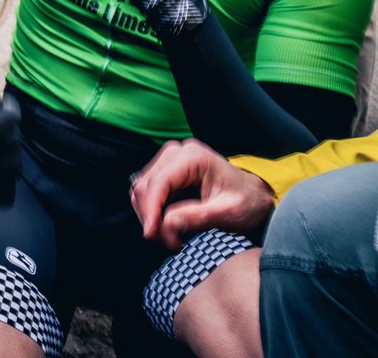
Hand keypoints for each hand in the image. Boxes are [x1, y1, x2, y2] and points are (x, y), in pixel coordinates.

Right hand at [131, 139, 275, 251]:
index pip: (159, 182)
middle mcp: (176, 153)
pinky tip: (169, 227)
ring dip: (150, 217)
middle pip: (145, 186)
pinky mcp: (165, 173)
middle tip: (169, 242)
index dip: (151, 209)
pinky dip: (153, 213)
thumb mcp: (230, 212)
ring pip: (141, 191)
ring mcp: (169, 161)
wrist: (253, 195)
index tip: (151, 234)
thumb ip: (199, 216)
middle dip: (151, 218)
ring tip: (171, 237)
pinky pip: (147, 194)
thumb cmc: (247, 201)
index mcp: (193, 157)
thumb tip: (167, 223)